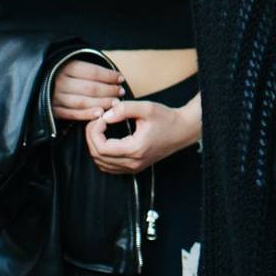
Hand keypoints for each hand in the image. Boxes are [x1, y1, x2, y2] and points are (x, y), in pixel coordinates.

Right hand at [52, 58, 124, 122]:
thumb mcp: (73, 63)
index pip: (93, 72)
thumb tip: (115, 76)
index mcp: (65, 67)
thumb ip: (90, 69)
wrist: (38, 84)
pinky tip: (100, 113)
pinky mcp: (53, 110)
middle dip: (109, 90)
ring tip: (115, 103)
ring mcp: (54, 97)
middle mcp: (59, 81)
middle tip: (121, 92)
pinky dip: (87, 115)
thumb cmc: (63, 72)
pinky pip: (72, 114)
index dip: (109, 76)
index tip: (120, 78)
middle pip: (90, 88)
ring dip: (102, 103)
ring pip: (83, 102)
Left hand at [85, 98, 199, 174]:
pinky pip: (110, 167)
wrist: (183, 130)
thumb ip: (124, 109)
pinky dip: (102, 155)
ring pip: (101, 164)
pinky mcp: (134, 167)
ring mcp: (133, 167)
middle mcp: (133, 162)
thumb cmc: (167, 118)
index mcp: (135, 149)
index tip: (101, 117)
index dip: (94, 132)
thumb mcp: (146, 108)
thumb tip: (105, 116)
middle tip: (98, 121)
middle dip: (92, 137)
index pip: (101, 147)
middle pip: (98, 157)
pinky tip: (106, 141)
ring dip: (95, 147)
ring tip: (100, 130)